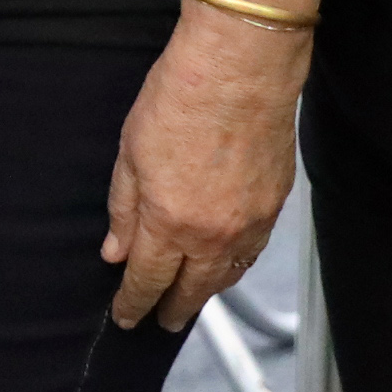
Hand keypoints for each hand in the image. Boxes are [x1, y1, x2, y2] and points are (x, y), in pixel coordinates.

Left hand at [102, 2, 312, 330]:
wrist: (242, 69)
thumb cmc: (180, 97)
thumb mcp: (129, 152)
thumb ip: (123, 209)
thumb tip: (116, 251)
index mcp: (168, 221)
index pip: (147, 280)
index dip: (134, 303)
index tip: (127, 317)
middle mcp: (212, 233)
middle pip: (191, 290)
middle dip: (173, 310)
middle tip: (161, 322)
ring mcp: (249, 223)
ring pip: (226, 275)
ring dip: (206, 292)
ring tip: (191, 299)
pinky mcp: (275, 207)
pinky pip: (252, 252)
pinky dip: (235, 266)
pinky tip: (225, 265)